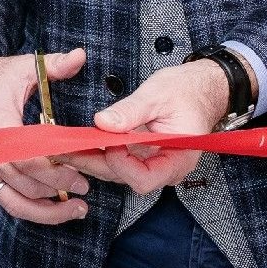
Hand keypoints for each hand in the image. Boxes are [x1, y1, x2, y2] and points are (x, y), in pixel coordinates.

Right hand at [0, 47, 90, 224]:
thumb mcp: (23, 67)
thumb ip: (54, 65)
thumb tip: (79, 56)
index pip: (29, 161)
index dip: (57, 173)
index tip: (81, 176)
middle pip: (26, 184)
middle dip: (59, 190)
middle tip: (85, 187)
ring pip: (15, 201)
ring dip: (47, 210)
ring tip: (76, 208)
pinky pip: (7, 200)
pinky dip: (30, 208)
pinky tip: (53, 209)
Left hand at [72, 60, 229, 195]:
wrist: (200, 88)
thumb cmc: (187, 91)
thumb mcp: (158, 95)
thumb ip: (131, 111)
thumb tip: (103, 122)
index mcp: (178, 159)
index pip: (143, 178)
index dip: (121, 164)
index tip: (108, 141)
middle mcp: (165, 168)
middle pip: (124, 177)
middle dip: (95, 162)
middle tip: (66, 148)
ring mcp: (153, 164)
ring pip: (117, 171)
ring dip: (92, 158)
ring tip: (67, 144)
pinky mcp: (142, 156)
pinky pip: (118, 161)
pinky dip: (99, 152)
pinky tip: (81, 142)